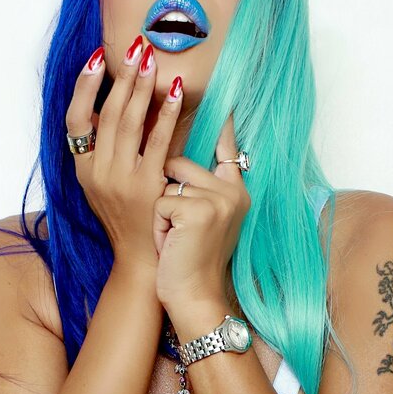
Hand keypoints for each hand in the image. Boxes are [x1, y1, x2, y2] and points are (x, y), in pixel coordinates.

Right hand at [65, 37, 183, 272]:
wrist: (140, 261)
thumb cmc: (127, 219)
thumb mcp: (102, 186)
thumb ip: (103, 151)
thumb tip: (108, 106)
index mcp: (83, 169)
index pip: (74, 120)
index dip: (83, 87)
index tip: (97, 58)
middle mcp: (96, 173)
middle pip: (107, 114)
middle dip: (122, 76)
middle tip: (136, 46)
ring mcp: (121, 180)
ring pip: (129, 122)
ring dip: (141, 87)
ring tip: (151, 59)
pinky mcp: (147, 186)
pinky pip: (157, 142)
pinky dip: (166, 113)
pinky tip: (176, 92)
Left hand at [152, 113, 250, 310]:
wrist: (193, 297)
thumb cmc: (188, 258)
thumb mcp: (198, 217)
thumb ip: (197, 185)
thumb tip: (176, 153)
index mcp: (235, 190)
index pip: (226, 146)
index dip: (222, 123)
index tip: (220, 96)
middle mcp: (232, 191)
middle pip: (182, 161)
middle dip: (165, 193)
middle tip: (177, 231)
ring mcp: (218, 199)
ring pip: (168, 179)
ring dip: (160, 209)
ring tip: (173, 238)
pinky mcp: (199, 210)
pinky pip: (161, 201)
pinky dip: (158, 224)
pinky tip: (171, 245)